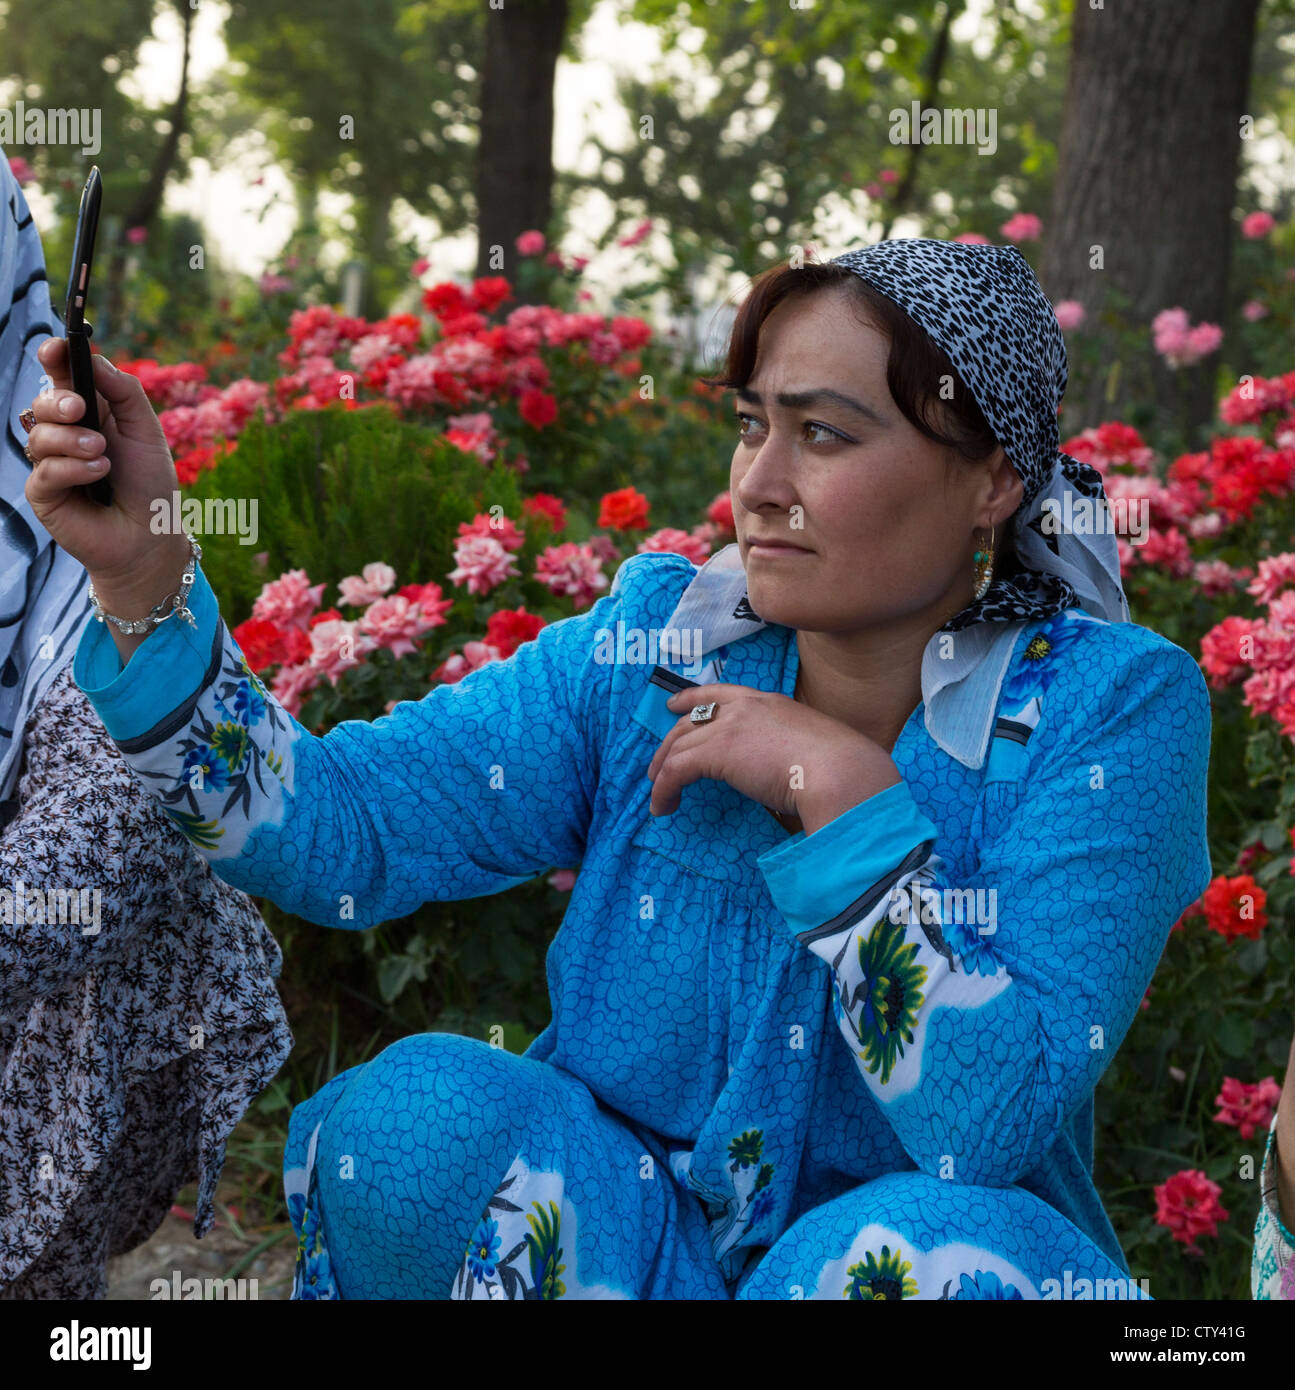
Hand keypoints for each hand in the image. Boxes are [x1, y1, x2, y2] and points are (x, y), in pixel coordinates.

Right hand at [23, 339, 185, 587]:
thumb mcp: (146, 429)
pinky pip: (44, 470)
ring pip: (38, 434)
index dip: (54, 358)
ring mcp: (51, 462)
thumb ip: (123, 391)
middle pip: (43, 400)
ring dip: (72, 441)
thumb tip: (92, 357)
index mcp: (91, 412)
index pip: (62, 376)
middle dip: (59, 400)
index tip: (55, 349)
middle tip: (81, 410)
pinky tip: (98, 474)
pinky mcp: (44, 492)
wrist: (152, 535)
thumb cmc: (150, 483)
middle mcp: (65, 433)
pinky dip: (72, 468)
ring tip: (102, 455)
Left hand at [646, 682, 901, 832]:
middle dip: (670, 742)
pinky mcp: (716, 752)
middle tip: (659, 763)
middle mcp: (745, 707)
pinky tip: (664, 807)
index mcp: (769, 703)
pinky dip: (664, 789)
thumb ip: (791, 750)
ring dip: (663, 771)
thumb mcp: (812, 747)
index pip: (720, 693)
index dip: (691, 699)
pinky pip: (675, 770)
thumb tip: (787, 773)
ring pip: (679, 746)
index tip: (674, 706)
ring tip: (659, 794)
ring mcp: (729, 727)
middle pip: (691, 720)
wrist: (840, 772)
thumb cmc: (840, 770)